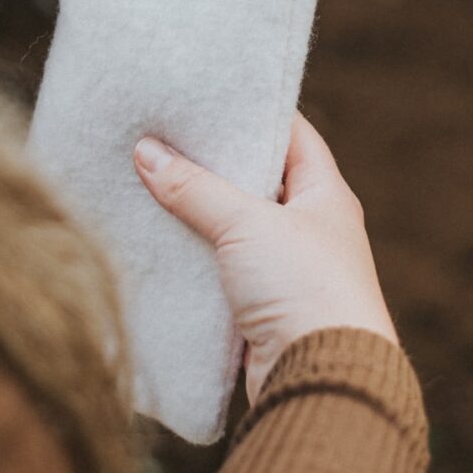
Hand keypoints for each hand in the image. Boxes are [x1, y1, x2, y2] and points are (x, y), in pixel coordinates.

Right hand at [133, 113, 397, 404]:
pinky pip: (222, 269)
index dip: (255, 112)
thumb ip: (196, 188)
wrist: (321, 378)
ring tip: (151, 179)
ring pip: (235, 227)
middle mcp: (311, 227)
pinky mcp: (262, 307)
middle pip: (259, 181)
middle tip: (167, 135)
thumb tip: (147, 152)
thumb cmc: (304, 288)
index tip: (212, 94)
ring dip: (199, 212)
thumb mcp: (247, 224)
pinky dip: (195, 256)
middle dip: (215, 162)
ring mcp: (287, 268)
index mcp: (325, 194)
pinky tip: (158, 240)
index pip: (292, 135)